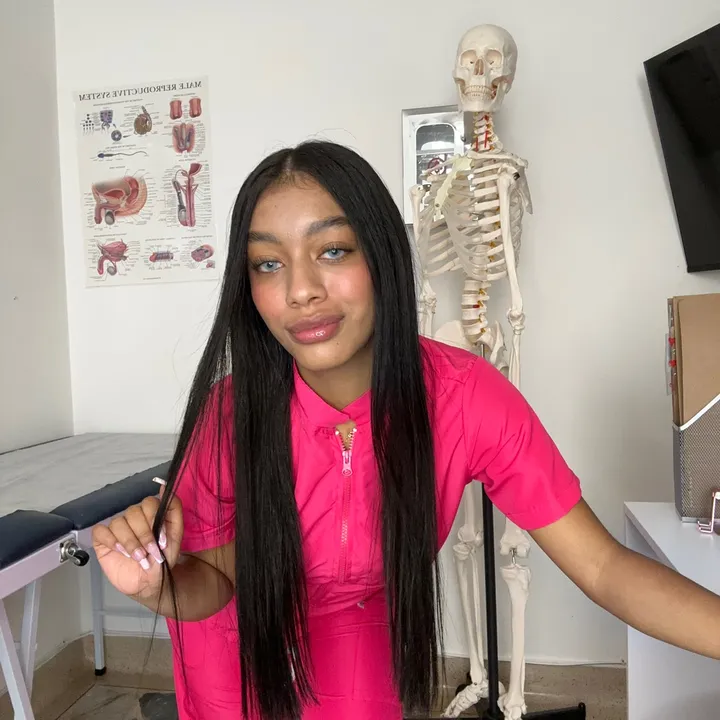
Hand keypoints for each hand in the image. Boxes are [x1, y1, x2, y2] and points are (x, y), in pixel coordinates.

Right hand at [91, 483, 182, 600]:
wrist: (149, 583)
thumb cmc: (162, 559)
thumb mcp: (175, 536)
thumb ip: (173, 510)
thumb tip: (163, 487)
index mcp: (150, 514)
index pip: (149, 503)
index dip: (154, 520)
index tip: (161, 540)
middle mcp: (133, 518)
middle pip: (134, 512)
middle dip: (144, 535)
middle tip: (150, 553)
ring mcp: (117, 528)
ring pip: (118, 522)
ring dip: (130, 542)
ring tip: (138, 557)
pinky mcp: (103, 540)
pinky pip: (100, 531)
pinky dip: (112, 540)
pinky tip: (121, 552)